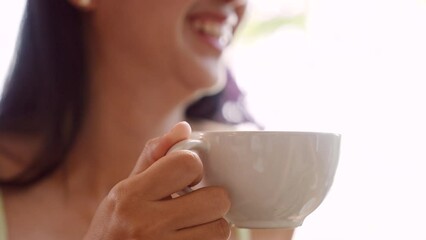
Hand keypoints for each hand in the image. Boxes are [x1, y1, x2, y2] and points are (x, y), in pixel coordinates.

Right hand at [84, 122, 230, 239]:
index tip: (188, 178)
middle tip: (195, 204)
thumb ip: (154, 157)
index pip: (188, 164)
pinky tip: (188, 237)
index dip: (194, 167)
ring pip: (221, 228)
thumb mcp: (125, 189)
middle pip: (216, 199)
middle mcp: (146, 224)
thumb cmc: (113, 227)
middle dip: (211, 199)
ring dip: (212, 224)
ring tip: (192, 225)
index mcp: (131, 195)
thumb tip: (184, 128)